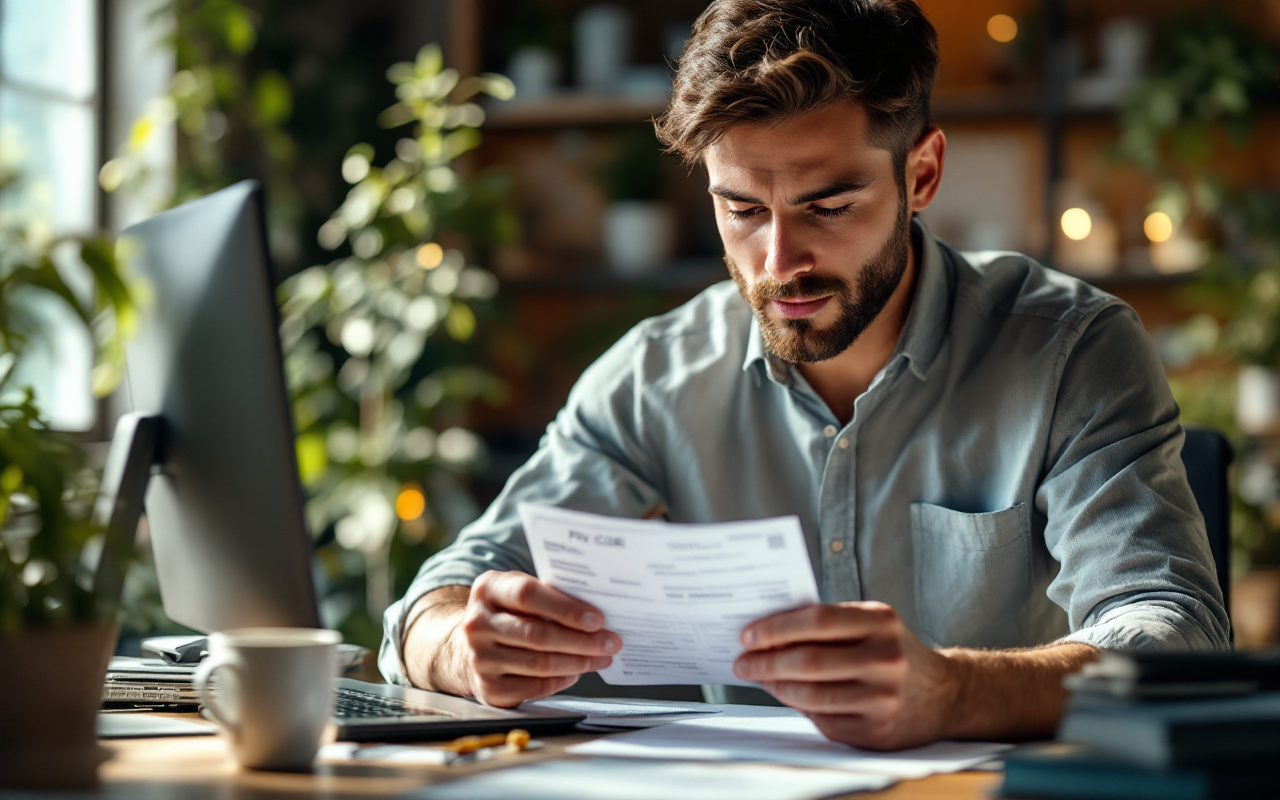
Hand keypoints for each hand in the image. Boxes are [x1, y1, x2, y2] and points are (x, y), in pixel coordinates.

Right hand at [454, 570, 621, 706]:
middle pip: (537, 635)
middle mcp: (477, 623)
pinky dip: (561, 681)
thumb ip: (548, 595)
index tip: (598, 620)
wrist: (470, 645)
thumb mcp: (518, 591)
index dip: (566, 609)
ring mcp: (480, 658)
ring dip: (578, 663)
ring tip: (601, 658)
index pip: (528, 596)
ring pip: (539, 664)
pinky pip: (534, 687)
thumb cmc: (508, 613)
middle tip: (611, 643)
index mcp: (487, 590)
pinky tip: (576, 672)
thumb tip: (595, 612)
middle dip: (582, 641)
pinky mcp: (489, 687)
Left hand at [733, 601, 955, 749]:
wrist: (946, 694)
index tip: (747, 635)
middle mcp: (885, 660)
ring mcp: (883, 699)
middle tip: (743, 663)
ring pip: (811, 696)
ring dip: (776, 688)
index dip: (775, 628)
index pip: (815, 620)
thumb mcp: (872, 623)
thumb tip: (769, 633)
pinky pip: (824, 721)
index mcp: (880, 623)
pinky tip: (792, 697)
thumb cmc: (894, 651)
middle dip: (766, 662)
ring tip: (761, 679)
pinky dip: (800, 708)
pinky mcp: (878, 732)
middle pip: (808, 661)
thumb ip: (828, 623)